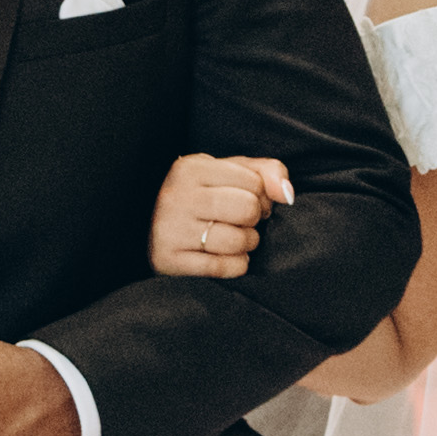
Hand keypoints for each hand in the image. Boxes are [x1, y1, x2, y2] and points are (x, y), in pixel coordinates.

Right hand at [151, 152, 290, 279]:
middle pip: (247, 209)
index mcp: (191, 168)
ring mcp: (170, 229)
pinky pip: (222, 267)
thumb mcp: (228, 173)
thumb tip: (287, 194)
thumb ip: (266, 172)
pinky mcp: (168, 259)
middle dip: (254, 220)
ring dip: (247, 244)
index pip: (255, 183)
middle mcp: (177, 196)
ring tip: (236, 239)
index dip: (262, 196)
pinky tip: (228, 257)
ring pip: (237, 240)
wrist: (150, 225)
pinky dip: (236, 265)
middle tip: (243, 222)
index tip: (250, 201)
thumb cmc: (200, 197)